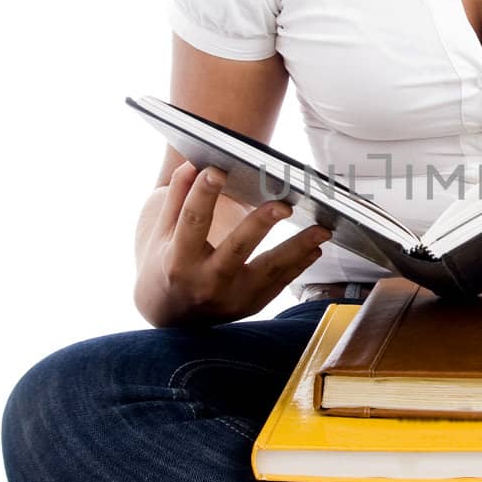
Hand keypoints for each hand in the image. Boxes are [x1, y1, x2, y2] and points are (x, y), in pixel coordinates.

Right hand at [135, 160, 331, 326]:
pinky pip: (279, 284)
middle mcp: (205, 283)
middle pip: (236, 250)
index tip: (216, 170)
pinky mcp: (250, 306)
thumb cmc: (164, 267)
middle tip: (284, 205)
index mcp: (178, 261)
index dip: (202, 195)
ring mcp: (231, 299)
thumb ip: (177, 199)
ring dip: (297, 249)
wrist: (170, 317)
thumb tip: (192, 165)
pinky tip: (315, 247)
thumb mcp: (160, 234)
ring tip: (321, 230)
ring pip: (268, 272)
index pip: (192, 223)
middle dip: (260, 226)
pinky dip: (299, 265)